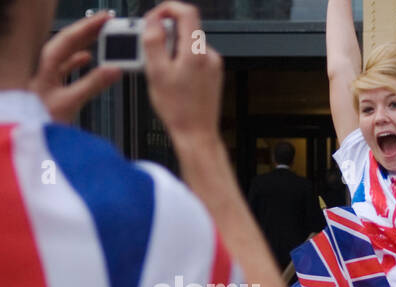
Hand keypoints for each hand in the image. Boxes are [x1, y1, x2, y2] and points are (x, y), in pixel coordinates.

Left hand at [29, 12, 121, 124]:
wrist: (26, 132)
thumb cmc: (40, 119)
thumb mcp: (70, 101)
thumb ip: (93, 84)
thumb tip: (114, 69)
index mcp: (46, 63)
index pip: (70, 37)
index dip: (89, 26)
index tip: (105, 19)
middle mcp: (44, 65)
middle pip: (68, 41)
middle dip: (89, 31)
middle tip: (107, 23)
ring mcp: (46, 73)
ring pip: (67, 51)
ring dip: (85, 43)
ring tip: (101, 37)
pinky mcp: (50, 84)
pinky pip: (66, 64)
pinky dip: (78, 59)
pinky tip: (87, 58)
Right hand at [143, 3, 222, 146]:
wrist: (196, 134)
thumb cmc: (178, 110)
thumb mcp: (156, 72)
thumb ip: (153, 41)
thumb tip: (152, 21)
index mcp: (196, 53)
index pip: (186, 12)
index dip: (167, 9)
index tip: (153, 19)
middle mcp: (209, 56)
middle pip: (186, 29)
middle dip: (165, 35)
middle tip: (150, 51)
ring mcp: (213, 66)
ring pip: (188, 44)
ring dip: (171, 49)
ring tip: (160, 69)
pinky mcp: (213, 75)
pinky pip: (193, 58)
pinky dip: (180, 60)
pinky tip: (172, 77)